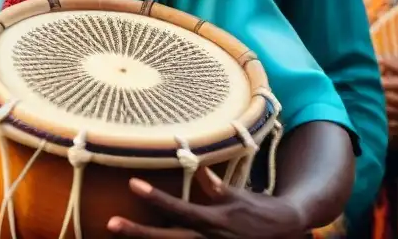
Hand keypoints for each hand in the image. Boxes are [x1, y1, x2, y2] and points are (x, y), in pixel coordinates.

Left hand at [108, 168, 307, 237]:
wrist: (285, 235)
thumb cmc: (260, 213)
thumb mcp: (240, 199)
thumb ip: (216, 187)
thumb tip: (197, 167)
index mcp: (214, 221)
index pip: (179, 209)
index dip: (156, 198)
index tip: (133, 184)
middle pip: (167, 238)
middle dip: (138, 233)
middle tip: (111, 223)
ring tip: (118, 233)